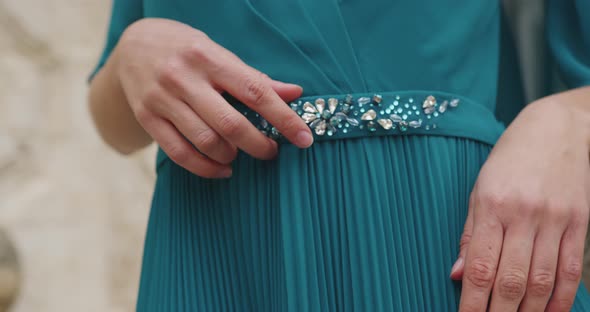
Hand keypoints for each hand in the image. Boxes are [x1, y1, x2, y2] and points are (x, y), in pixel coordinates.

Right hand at [112, 18, 312, 177]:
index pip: (255, 91)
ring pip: (205, 142)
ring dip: (231, 156)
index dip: (284, 118)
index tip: (305, 138)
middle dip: (259, 145)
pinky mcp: (147, 119)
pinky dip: (205, 168)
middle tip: (272, 151)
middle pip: (230, 124)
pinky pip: (179, 154)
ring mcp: (162, 100)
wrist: (131, 46)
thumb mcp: (219, 53)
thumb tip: (294, 93)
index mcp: (209, 57)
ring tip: (241, 154)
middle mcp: (184, 78)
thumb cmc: (185, 49)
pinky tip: (222, 168)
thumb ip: (253, 77)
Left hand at [450, 96, 589, 310]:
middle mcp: (524, 215)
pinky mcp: (580, 222)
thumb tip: (459, 274)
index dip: (473, 301)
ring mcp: (556, 220)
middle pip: (511, 279)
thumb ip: (471, 235)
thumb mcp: (480, 190)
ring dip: (527, 311)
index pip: (481, 266)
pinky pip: (571, 269)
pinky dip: (562, 298)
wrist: (558, 128)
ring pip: (542, 280)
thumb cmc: (510, 159)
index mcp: (493, 206)